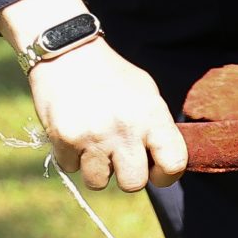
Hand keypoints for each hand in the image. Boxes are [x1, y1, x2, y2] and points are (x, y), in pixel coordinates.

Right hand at [29, 39, 186, 190]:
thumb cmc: (113, 76)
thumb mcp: (146, 93)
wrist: (68, 53)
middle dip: (127, 176)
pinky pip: (70, 168)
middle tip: (120, 158)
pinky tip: (75, 133)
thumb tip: (164, 164)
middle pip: (133, 184)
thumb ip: (157, 128)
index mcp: (152, 114)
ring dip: (97, 169)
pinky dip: (71, 156)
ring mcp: (93, 135)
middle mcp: (125, 128)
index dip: (166, 175)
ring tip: (95, 144)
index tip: (155, 170)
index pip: (173, 163)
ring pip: (98, 183)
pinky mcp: (64, 138)